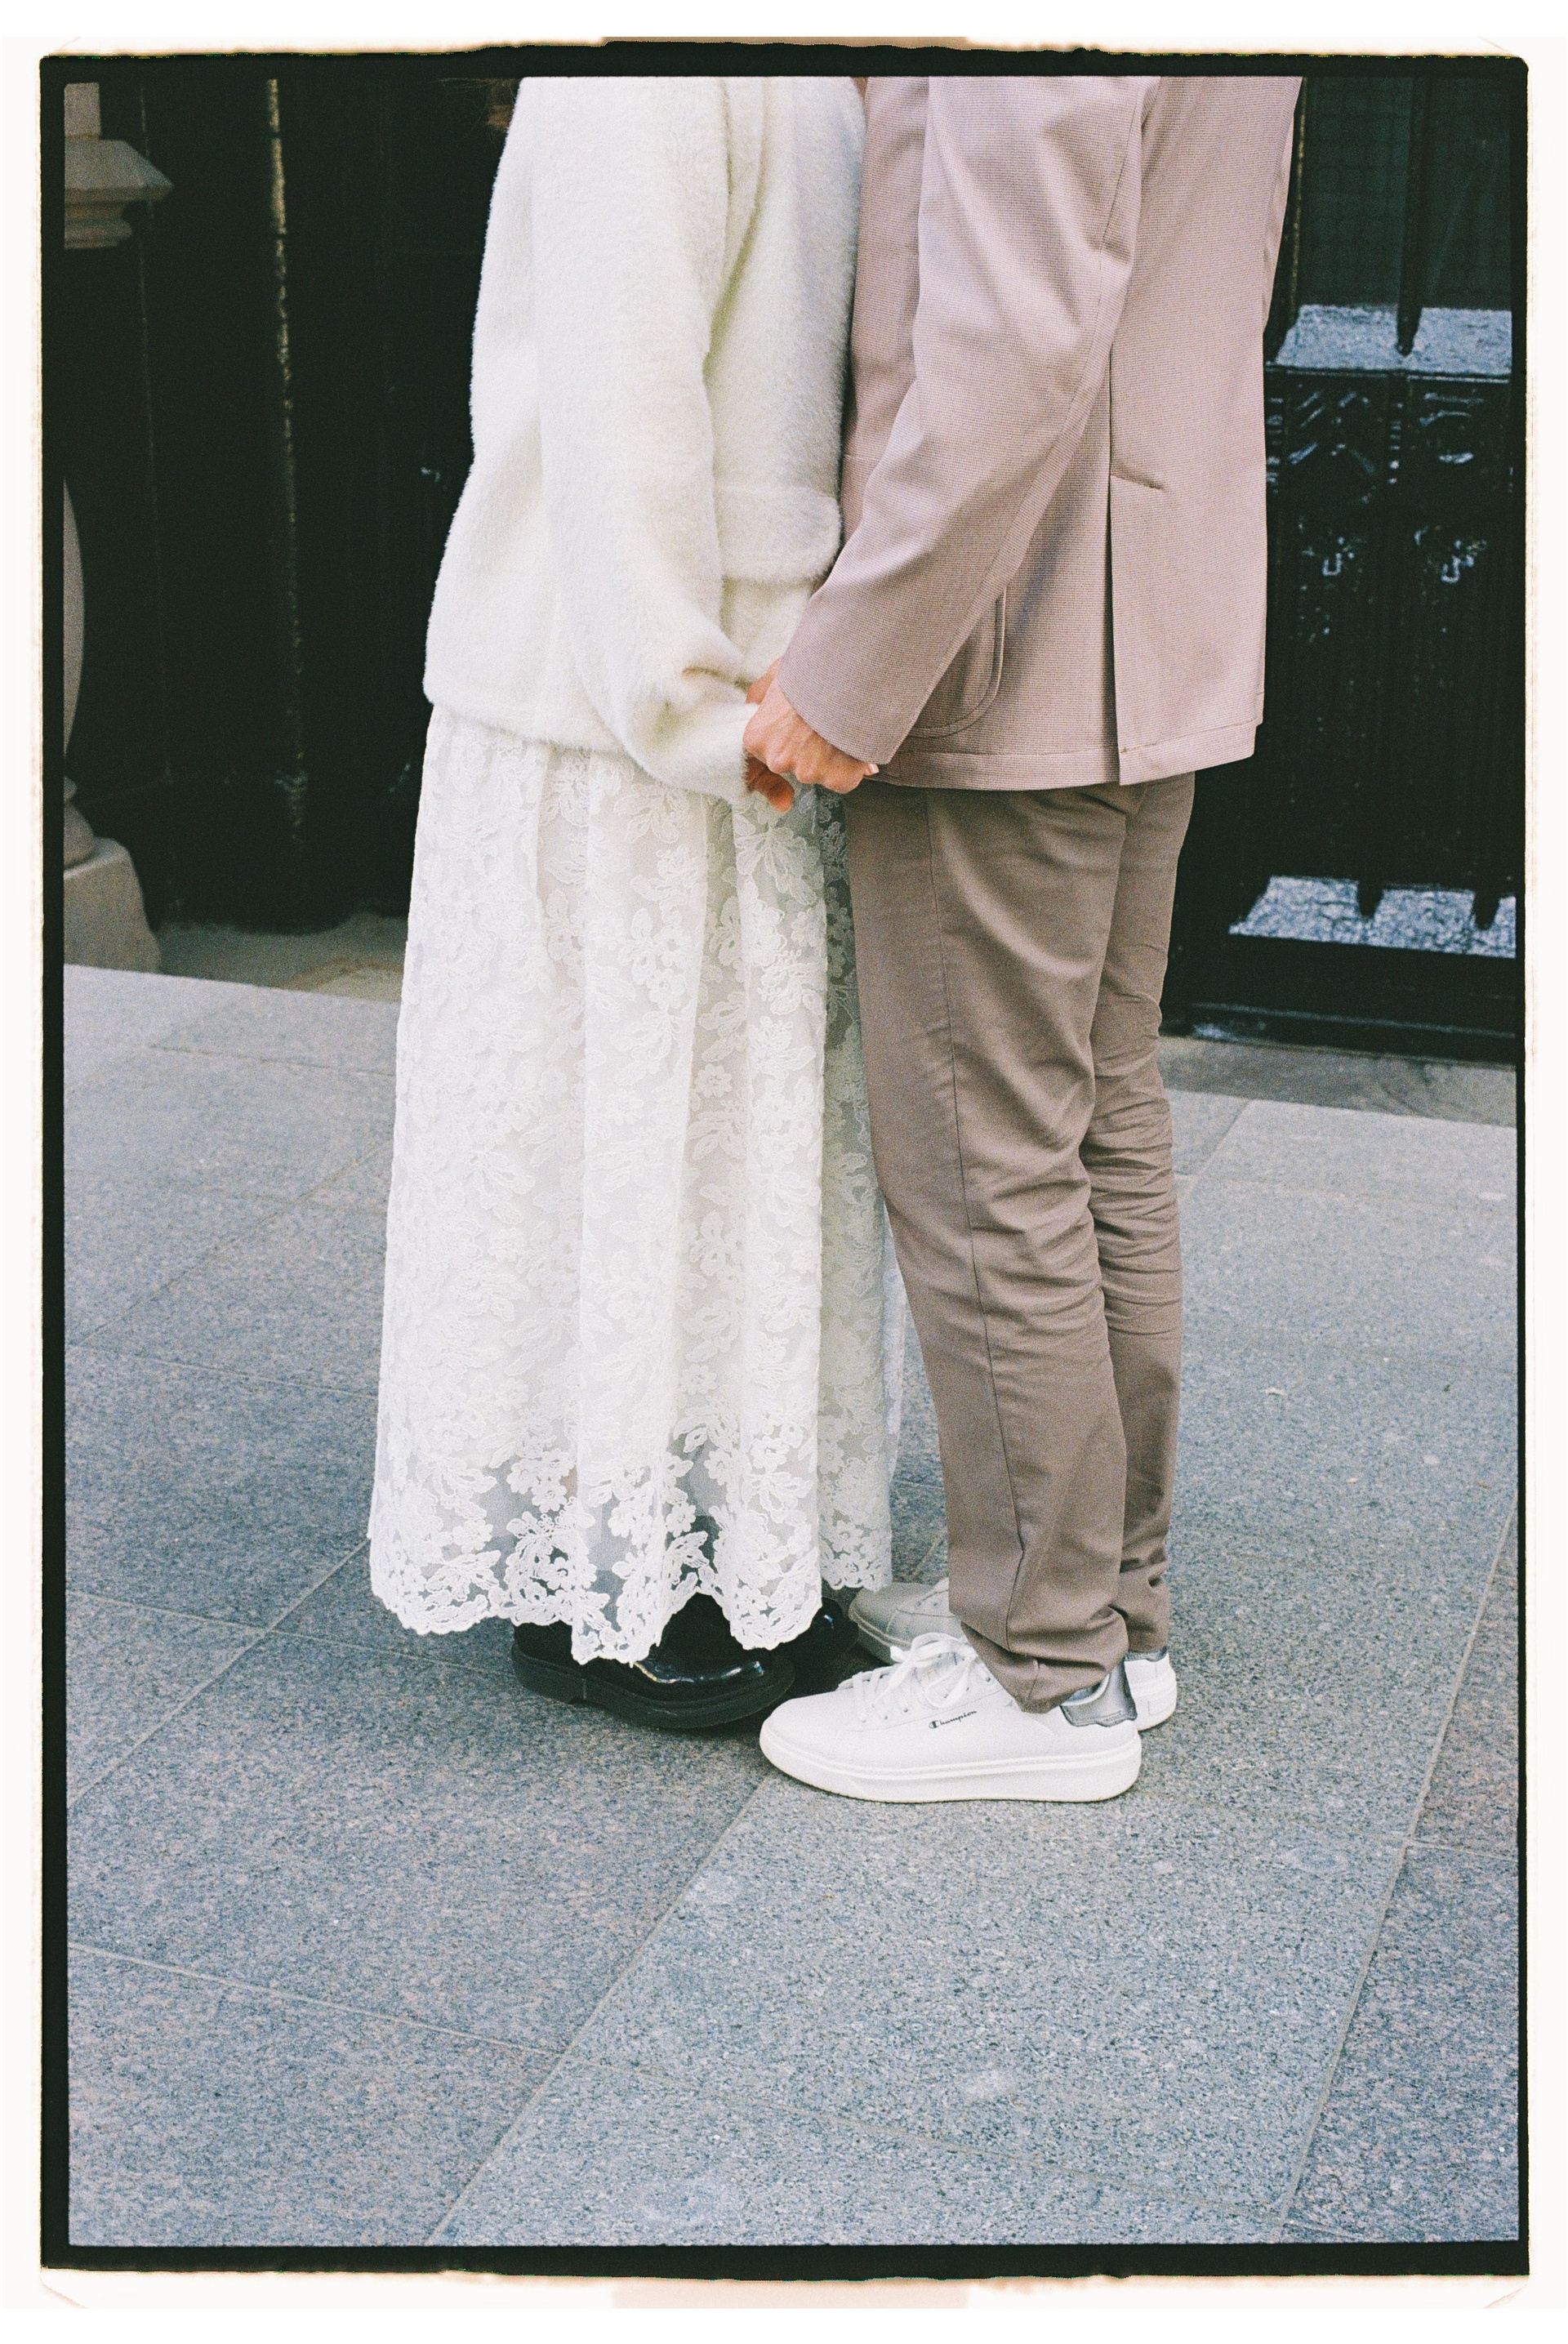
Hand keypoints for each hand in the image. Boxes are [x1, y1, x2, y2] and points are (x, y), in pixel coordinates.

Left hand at [743, 679, 876, 800]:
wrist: (842, 678)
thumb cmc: (809, 674)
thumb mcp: (773, 675)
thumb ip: (759, 693)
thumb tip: (755, 701)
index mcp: (757, 739)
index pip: (770, 752)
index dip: (790, 737)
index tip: (801, 724)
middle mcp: (778, 761)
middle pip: (796, 765)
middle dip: (810, 751)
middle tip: (821, 724)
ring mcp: (807, 772)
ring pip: (822, 773)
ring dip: (832, 757)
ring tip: (838, 728)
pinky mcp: (836, 779)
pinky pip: (845, 779)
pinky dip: (853, 766)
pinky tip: (851, 742)